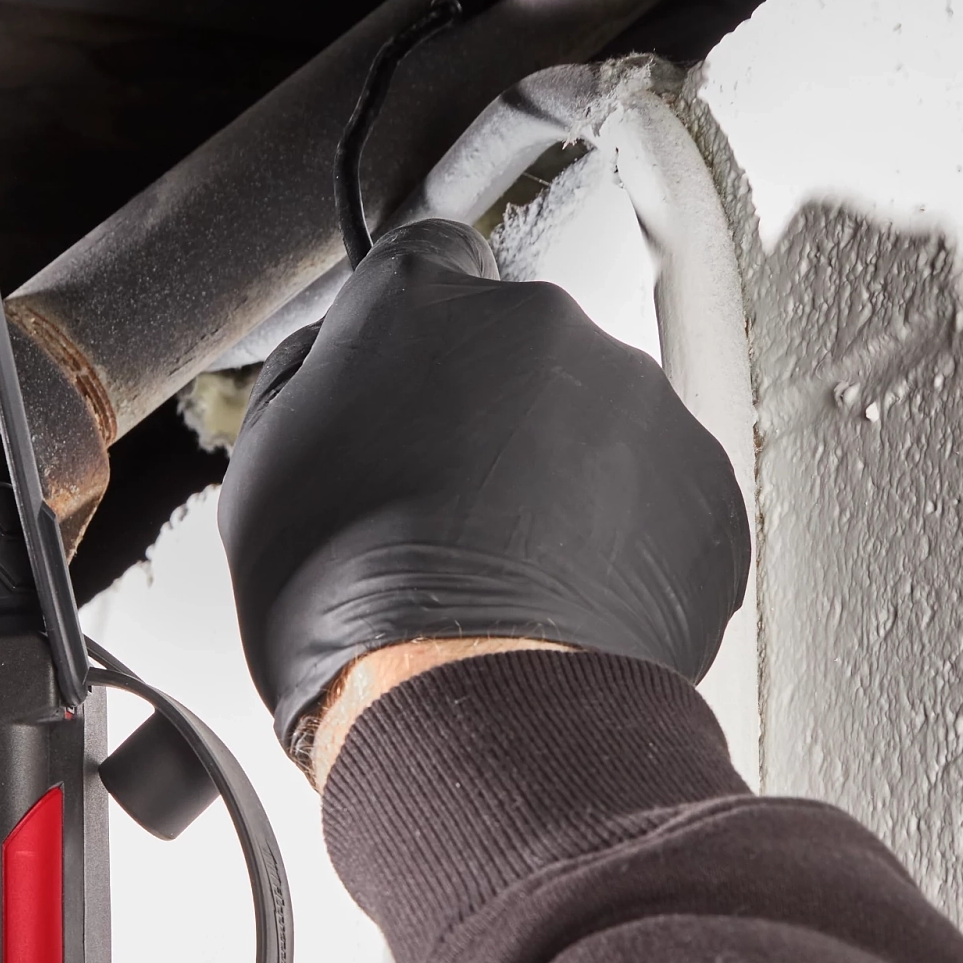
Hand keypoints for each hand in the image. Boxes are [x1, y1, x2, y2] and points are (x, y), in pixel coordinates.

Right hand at [219, 218, 747, 761]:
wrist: (461, 702)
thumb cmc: (345, 601)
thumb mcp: (260, 469)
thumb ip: (307, 379)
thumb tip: (333, 361)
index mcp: (425, 300)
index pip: (433, 260)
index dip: (421, 333)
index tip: (417, 382)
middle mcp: (542, 324)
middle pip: (523, 346)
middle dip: (495, 410)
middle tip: (452, 505)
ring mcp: (637, 400)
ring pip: (599, 418)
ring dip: (566, 475)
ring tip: (513, 568)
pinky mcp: (703, 483)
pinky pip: (660, 494)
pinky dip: (624, 538)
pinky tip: (566, 597)